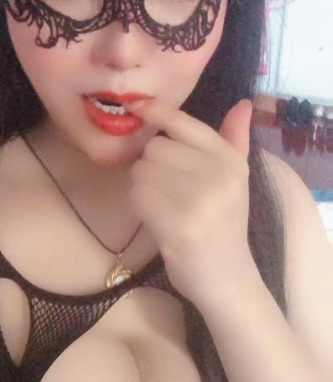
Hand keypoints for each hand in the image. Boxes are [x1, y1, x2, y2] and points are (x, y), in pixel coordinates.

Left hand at [128, 99, 256, 306]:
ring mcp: (199, 201)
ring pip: (142, 171)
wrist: (226, 277)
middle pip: (155, 147)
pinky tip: (156, 220)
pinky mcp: (178, 225)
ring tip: (163, 205)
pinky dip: (139, 206)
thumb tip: (243, 104)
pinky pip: (138, 196)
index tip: (138, 104)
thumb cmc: (224, 224)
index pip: (186, 124)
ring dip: (143, 186)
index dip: (158, 112)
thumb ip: (235, 141)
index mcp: (230, 161)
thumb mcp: (236, 180)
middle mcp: (218, 175)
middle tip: (166, 188)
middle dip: (151, 165)